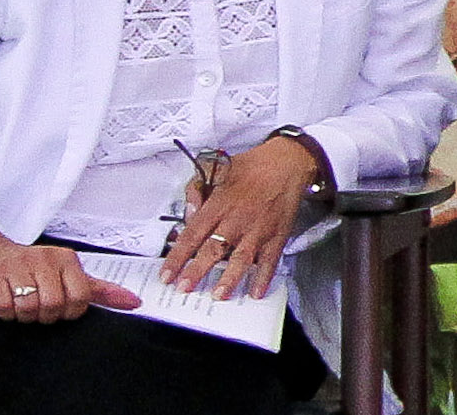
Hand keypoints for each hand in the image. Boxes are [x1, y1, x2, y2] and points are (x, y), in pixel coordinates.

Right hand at [0, 227, 140, 322]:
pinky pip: (5, 308)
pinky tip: (6, 301)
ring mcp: (18, 267)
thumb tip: (134, 303)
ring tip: (22, 304)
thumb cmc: (35, 270)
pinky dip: (5, 313)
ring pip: (29, 309)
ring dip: (24, 316)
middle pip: (53, 306)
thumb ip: (100, 291)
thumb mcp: (69, 275)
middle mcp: (44, 259)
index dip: (70, 312)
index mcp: (67, 259)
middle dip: (45, 316)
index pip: (80, 298)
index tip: (61, 309)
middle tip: (38, 308)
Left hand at [163, 136, 321, 300]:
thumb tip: (188, 213)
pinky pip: (270, 259)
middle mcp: (238, 218)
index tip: (167, 275)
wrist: (289, 161)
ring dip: (230, 277)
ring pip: (242, 257)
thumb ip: (196, 188)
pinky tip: (255, 292)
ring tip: (218, 295)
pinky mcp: (278, 234)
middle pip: (214, 248)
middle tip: (184, 288)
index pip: (193, 233)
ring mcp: (259, 228)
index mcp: (220, 202)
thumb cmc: (251, 166)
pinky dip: (264, 276)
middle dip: (198, 270)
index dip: (178, 256)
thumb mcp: (217, 167)